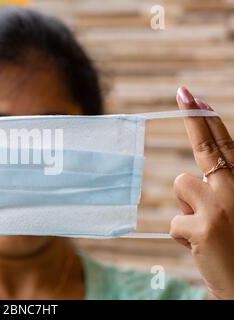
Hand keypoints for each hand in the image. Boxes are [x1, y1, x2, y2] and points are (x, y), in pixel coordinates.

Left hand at [171, 86, 233, 299]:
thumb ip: (218, 191)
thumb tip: (189, 177)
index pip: (224, 146)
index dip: (208, 120)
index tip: (194, 98)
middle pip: (206, 147)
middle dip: (194, 117)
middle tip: (184, 91)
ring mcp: (220, 206)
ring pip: (181, 185)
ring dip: (186, 206)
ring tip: (206, 229)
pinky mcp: (203, 226)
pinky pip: (175, 221)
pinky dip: (182, 234)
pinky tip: (201, 247)